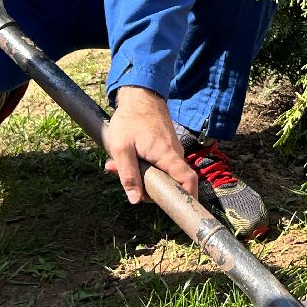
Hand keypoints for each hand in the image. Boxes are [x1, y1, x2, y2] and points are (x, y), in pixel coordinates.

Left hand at [103, 87, 197, 203]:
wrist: (139, 94)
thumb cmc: (129, 119)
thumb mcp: (121, 148)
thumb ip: (128, 175)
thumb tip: (136, 200)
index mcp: (166, 154)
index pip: (187, 179)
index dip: (189, 197)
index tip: (184, 211)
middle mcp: (174, 153)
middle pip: (170, 182)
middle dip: (146, 187)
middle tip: (122, 179)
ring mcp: (172, 149)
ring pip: (162, 173)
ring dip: (142, 175)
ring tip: (117, 165)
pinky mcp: (166, 147)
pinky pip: (159, 164)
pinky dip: (144, 165)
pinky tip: (126, 157)